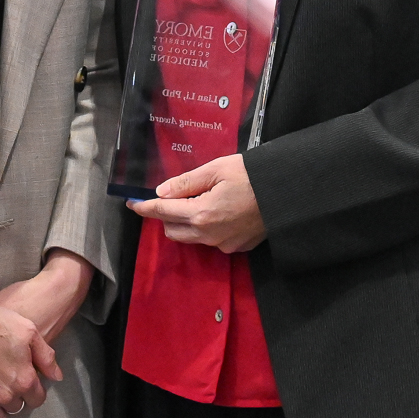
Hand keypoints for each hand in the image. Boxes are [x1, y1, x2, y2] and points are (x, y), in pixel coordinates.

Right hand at [0, 277, 59, 417]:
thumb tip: (57, 377)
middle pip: (16, 409)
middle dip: (14, 398)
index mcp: (24, 379)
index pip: (37, 400)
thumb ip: (46, 357)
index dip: (33, 391)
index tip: (25, 383)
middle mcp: (5, 395)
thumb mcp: (28, 331)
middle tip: (5, 383)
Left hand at [129, 154, 265, 253]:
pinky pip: (211, 241)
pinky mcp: (236, 248)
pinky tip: (220, 213)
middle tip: (174, 197)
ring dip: (185, 224)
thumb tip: (161, 192)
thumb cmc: (252, 175)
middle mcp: (209, 234)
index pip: (163, 211)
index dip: (145, 207)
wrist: (286, 194)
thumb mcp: (216, 169)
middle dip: (166, 216)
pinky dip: (206, 229)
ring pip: (191, 238)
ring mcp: (223, 244)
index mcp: (201, 213)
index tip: (132, 203)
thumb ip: (186, 182)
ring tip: (198, 202)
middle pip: (172, 230)